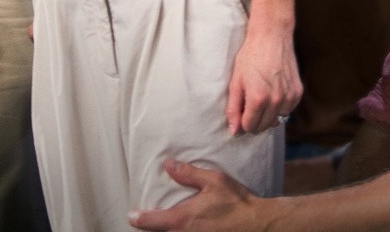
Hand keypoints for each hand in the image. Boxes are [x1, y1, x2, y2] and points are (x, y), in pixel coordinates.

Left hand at [129, 160, 271, 230]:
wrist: (257, 224)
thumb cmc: (236, 203)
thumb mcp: (213, 181)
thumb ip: (189, 174)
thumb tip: (168, 165)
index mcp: (182, 219)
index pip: (150, 222)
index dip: (138, 219)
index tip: (132, 216)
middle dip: (153, 227)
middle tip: (150, 218)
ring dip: (168, 230)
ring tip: (168, 222)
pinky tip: (188, 226)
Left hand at [225, 22, 300, 134]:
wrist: (272, 36)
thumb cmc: (250, 56)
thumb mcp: (236, 81)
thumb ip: (233, 108)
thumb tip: (233, 131)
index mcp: (258, 99)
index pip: (249, 126)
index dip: (242, 121)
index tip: (241, 112)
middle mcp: (276, 101)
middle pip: (264, 126)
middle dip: (255, 121)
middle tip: (249, 106)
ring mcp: (289, 97)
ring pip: (277, 120)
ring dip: (268, 116)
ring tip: (262, 99)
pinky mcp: (298, 92)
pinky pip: (288, 110)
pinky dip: (280, 108)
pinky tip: (274, 94)